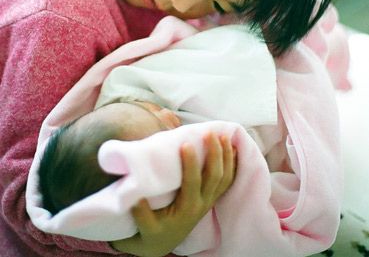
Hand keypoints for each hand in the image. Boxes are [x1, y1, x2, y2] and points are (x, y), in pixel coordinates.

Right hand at [110, 133, 236, 256]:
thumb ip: (142, 215)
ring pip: (225, 176)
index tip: (186, 143)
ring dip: (226, 155)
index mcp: (186, 208)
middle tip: (209, 132)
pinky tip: (234, 149)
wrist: (164, 242)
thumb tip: (137, 199)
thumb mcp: (145, 228)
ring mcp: (210, 200)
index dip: (190, 163)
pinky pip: (228, 180)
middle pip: (215, 176)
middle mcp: (202, 203)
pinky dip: (233, 164)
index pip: (192, 182)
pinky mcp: (212, 197)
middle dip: (215, 153)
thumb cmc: (153, 231)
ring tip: (223, 135)